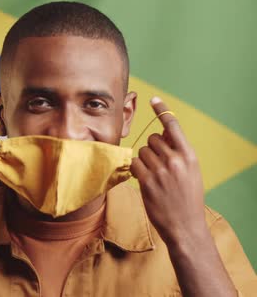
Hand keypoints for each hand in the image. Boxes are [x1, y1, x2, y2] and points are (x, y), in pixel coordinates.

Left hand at [131, 97, 207, 245]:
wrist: (185, 225)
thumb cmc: (187, 198)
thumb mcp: (191, 172)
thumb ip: (179, 152)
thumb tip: (165, 133)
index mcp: (189, 155)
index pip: (174, 126)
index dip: (163, 111)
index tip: (154, 99)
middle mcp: (175, 160)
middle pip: (153, 138)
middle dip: (152, 148)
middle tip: (157, 164)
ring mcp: (160, 170)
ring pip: (142, 151)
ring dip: (143, 160)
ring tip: (153, 175)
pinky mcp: (146, 181)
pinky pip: (134, 164)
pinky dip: (135, 169)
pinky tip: (143, 179)